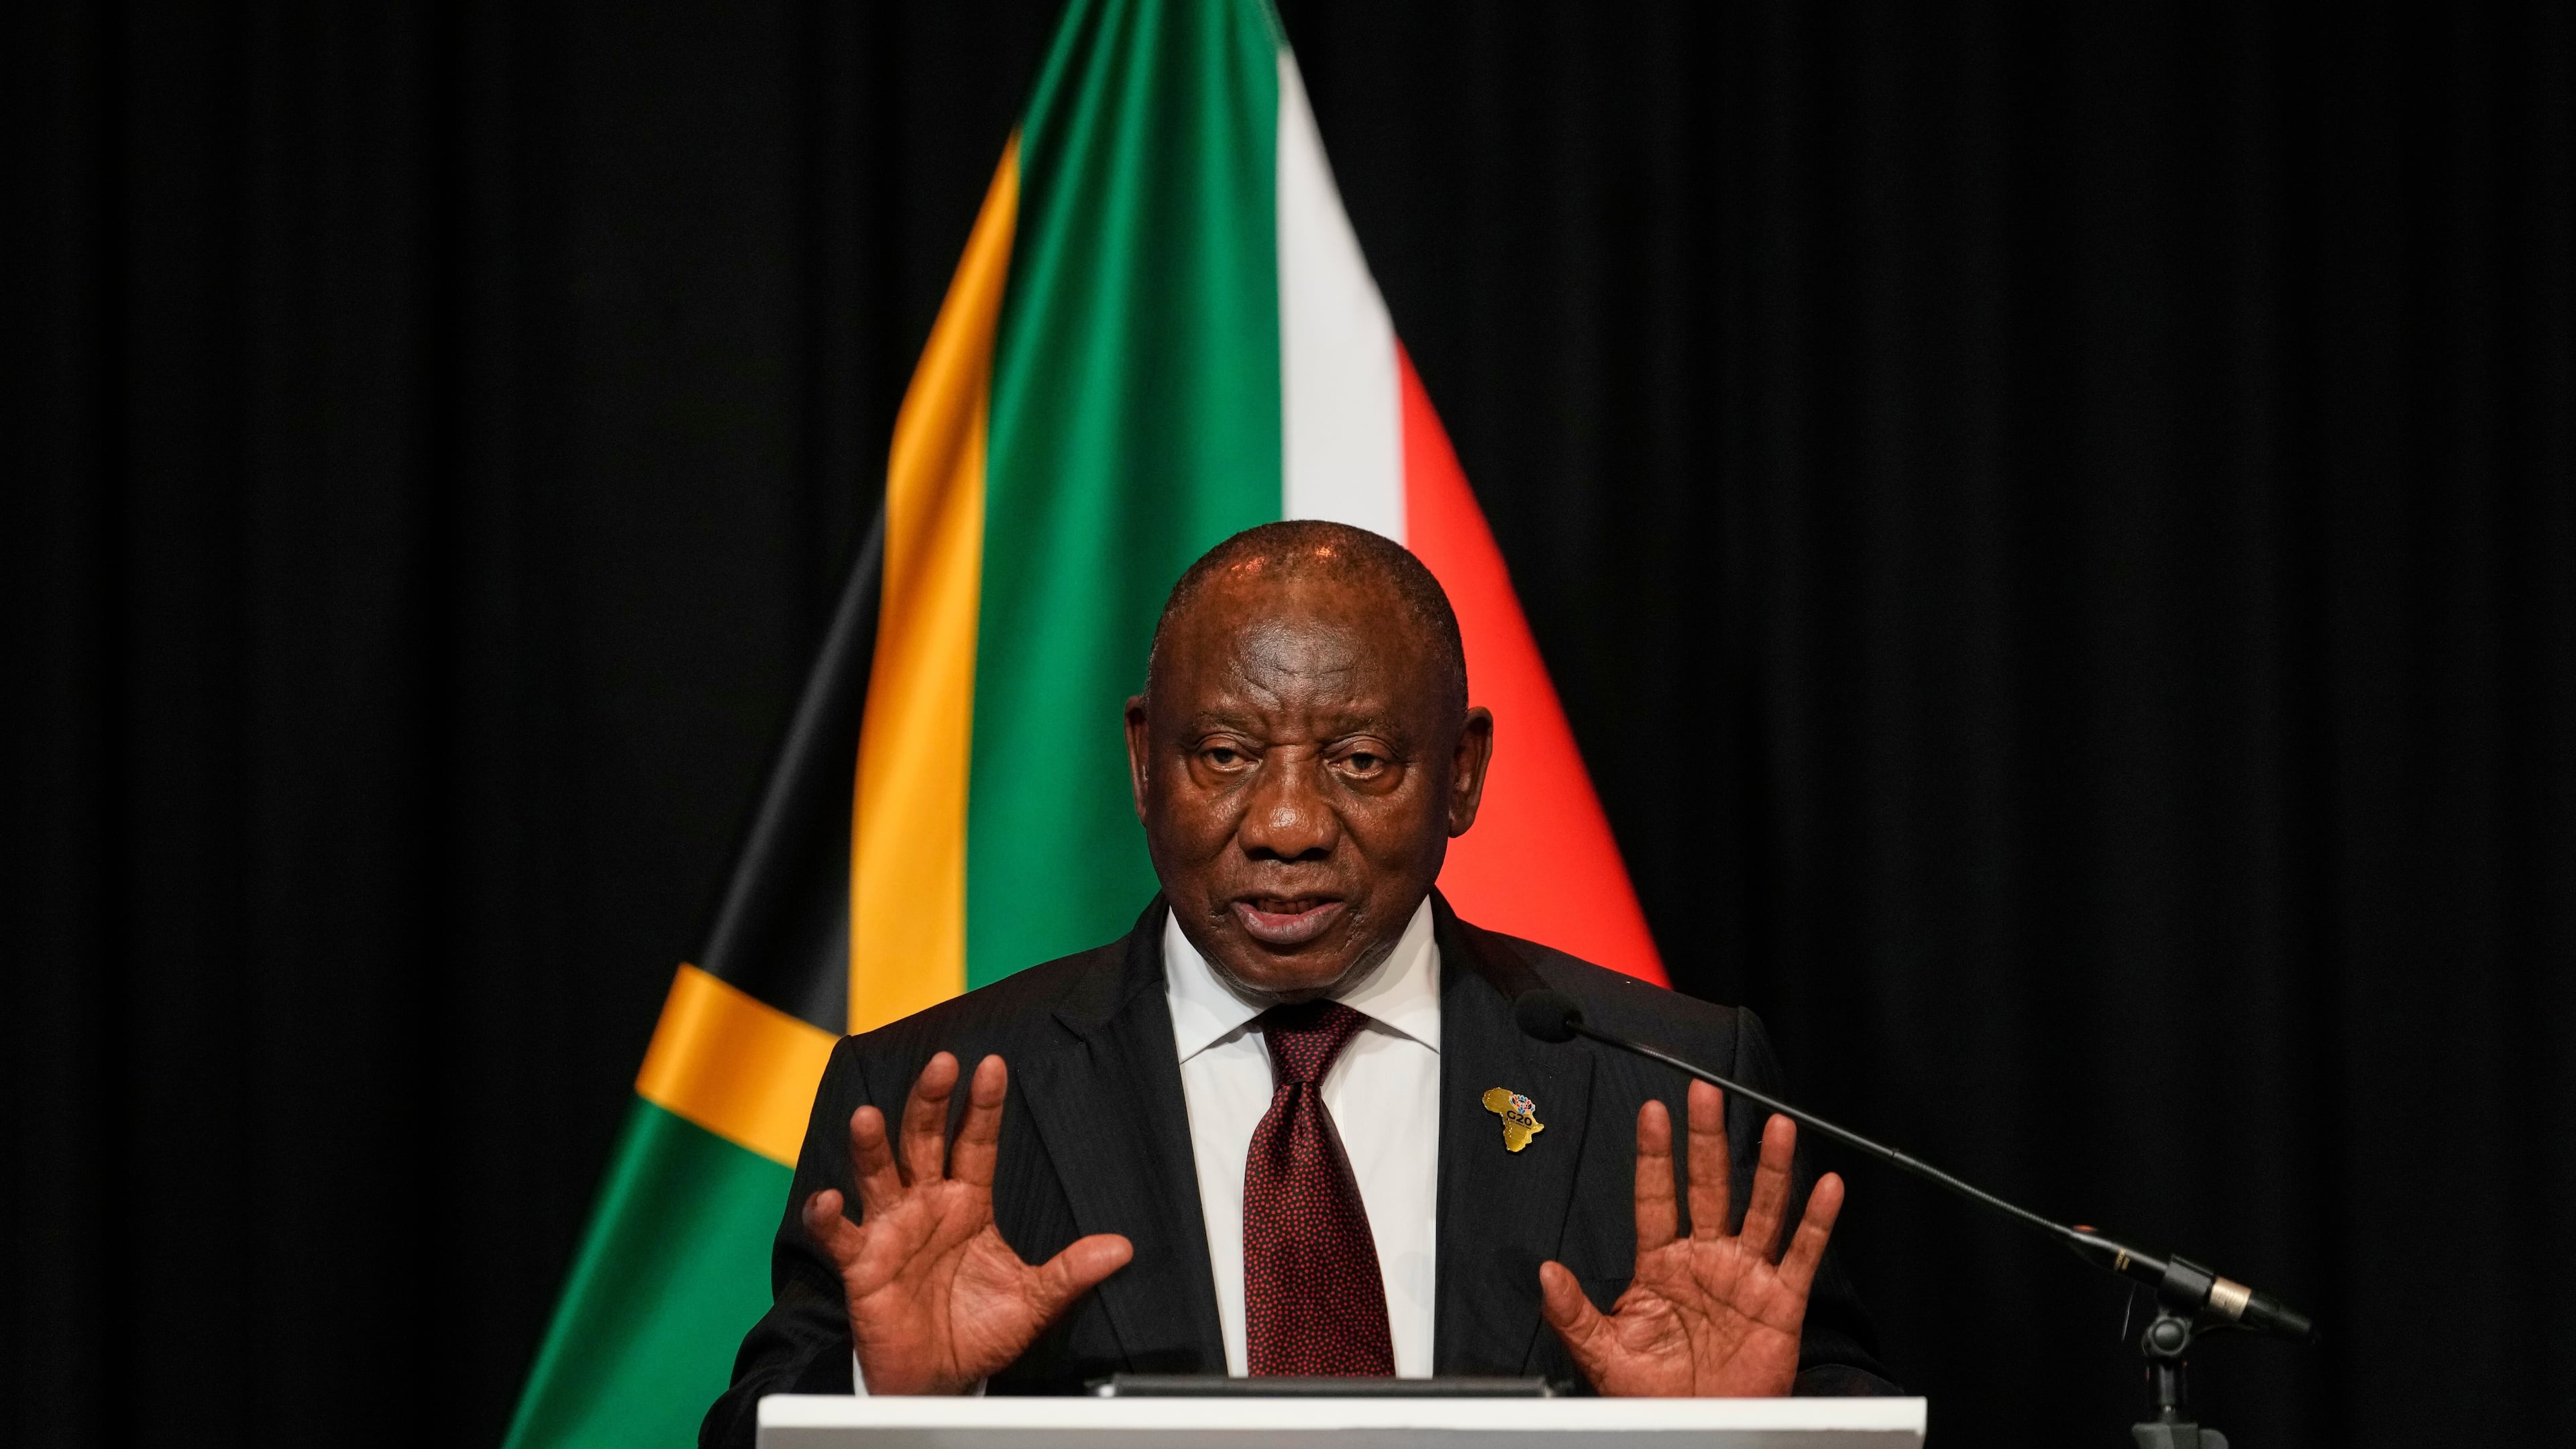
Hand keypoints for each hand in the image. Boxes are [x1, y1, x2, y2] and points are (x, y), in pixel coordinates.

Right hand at [801, 1052, 1133, 1393]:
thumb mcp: (1033, 1301)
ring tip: (869, 1117)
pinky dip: (826, 1217)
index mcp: (968, 1203)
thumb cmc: (978, 1331)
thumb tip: (1121, 1248)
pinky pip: (839, 1236)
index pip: (977, 1142)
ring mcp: (890, 1229)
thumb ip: (1071, 1272)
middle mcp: (925, 1204)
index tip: (993, 1066)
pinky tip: (828, 1199)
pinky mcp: (861, 1263)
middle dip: (931, 1102)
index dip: (983, 1106)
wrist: (937, 1378)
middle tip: (942, 1065)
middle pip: (925, 1140)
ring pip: (877, 1174)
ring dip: (871, 1146)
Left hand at [1538, 1080, 1843, 1396]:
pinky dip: (1816, 1221)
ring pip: (1760, 1209)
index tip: (1651, 1112)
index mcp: (1660, 1264)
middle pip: (1709, 1186)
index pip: (1656, 1197)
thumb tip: (1546, 1273)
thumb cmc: (1652, 1396)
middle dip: (1707, 1139)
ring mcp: (1744, 1276)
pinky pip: (1801, 1254)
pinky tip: (1826, 1186)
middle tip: (1706, 1093)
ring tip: (1775, 1125)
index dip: (1654, 1155)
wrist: (1698, 1429)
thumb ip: (1573, 1312)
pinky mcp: (1780, 1301)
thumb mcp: (1604, 1353)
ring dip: (1770, 1167)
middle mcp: (1705, 1259)